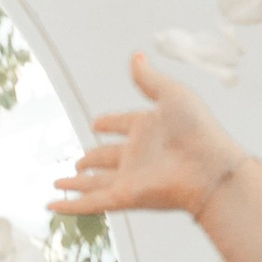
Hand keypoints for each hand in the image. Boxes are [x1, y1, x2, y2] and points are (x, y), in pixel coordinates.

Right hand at [54, 53, 244, 222]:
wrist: (209, 167)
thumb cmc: (198, 130)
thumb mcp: (172, 94)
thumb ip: (149, 79)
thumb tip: (136, 56)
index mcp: (149, 127)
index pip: (123, 124)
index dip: (110, 123)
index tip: (97, 124)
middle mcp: (138, 154)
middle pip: (107, 157)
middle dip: (91, 158)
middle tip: (77, 161)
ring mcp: (131, 177)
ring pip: (95, 182)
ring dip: (77, 183)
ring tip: (58, 183)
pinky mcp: (126, 196)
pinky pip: (92, 202)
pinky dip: (71, 205)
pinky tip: (52, 205)